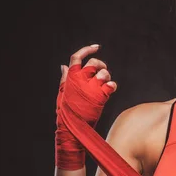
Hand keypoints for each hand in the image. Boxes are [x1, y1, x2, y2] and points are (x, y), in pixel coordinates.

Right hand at [55, 44, 117, 169]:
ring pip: (104, 73)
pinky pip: (111, 85)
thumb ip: (65, 79)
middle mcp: (80, 80)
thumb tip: (64, 66)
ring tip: (105, 84)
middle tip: (103, 72)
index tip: (96, 47)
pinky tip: (110, 91)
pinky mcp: (100, 96)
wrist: (73, 127)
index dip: (87, 50)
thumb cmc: (66, 111)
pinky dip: (112, 87)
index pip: (77, 57)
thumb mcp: (62, 93)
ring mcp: (91, 87)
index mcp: (70, 78)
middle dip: (100, 65)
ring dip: (107, 77)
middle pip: (94, 63)